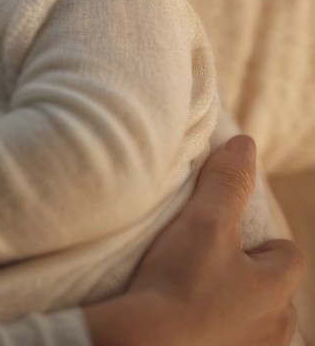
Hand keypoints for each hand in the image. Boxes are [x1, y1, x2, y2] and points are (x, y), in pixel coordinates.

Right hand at [85, 135, 306, 345]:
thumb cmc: (180, 283)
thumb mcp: (204, 221)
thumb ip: (226, 182)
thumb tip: (245, 144)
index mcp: (276, 292)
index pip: (289, 257)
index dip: (263, 243)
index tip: (229, 235)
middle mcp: (273, 331)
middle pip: (272, 298)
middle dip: (248, 284)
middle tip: (206, 268)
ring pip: (251, 328)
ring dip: (230, 314)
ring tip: (192, 300)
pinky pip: (226, 345)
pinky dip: (212, 337)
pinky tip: (185, 329)